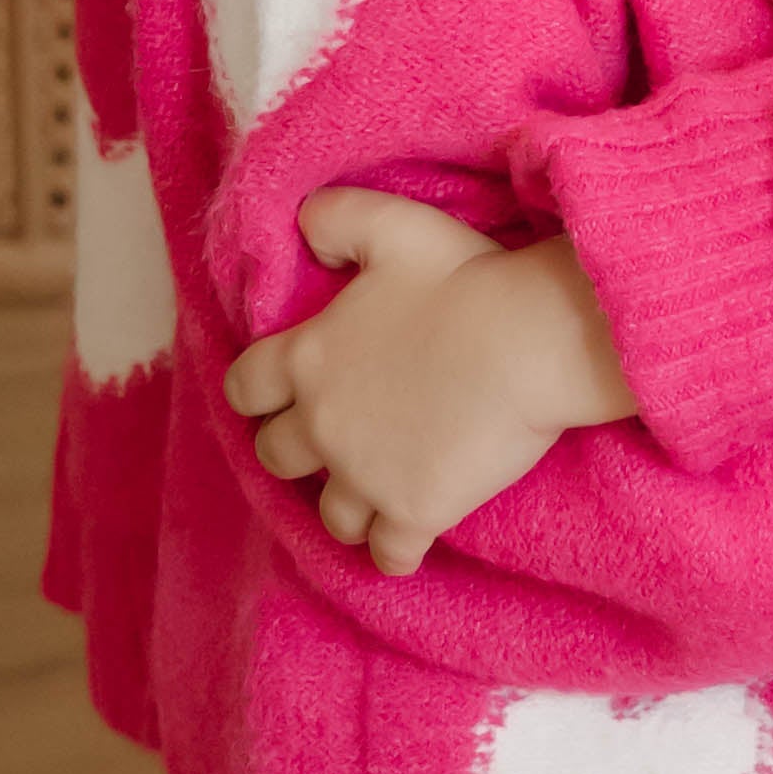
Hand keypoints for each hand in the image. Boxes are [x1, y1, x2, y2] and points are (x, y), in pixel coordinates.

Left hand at [230, 195, 638, 573]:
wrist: (528, 342)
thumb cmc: (463, 279)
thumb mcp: (391, 225)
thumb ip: (335, 218)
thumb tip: (303, 225)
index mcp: (308, 358)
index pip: (245, 388)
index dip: (257, 391)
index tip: (278, 392)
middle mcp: (323, 425)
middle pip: (276, 457)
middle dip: (296, 450)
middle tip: (334, 437)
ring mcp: (365, 477)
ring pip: (330, 514)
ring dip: (346, 504)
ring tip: (374, 490)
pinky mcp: (414, 513)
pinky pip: (389, 555)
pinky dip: (394, 552)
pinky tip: (408, 540)